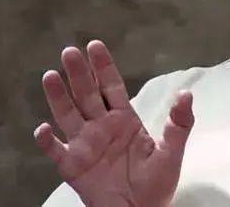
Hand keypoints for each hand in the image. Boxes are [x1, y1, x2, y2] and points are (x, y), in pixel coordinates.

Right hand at [34, 40, 194, 206]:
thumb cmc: (156, 184)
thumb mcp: (172, 152)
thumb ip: (180, 123)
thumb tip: (186, 93)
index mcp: (124, 119)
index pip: (111, 86)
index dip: (103, 66)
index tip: (94, 45)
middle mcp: (100, 127)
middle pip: (86, 94)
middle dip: (78, 74)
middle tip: (69, 51)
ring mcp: (84, 145)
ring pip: (67, 115)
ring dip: (57, 97)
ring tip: (50, 76)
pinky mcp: (72, 166)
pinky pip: (55, 151)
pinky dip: (47, 140)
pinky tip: (44, 129)